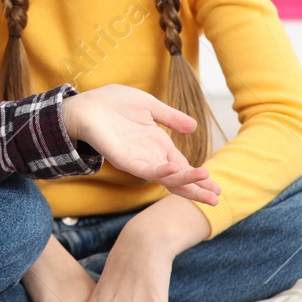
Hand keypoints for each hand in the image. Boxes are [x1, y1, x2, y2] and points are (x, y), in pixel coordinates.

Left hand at [60, 84, 220, 205]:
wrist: (85, 104)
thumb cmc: (113, 103)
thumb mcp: (149, 106)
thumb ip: (171, 118)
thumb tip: (194, 128)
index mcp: (158, 145)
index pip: (183, 166)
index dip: (198, 177)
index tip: (217, 188)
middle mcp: (150, 156)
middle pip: (178, 178)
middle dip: (197, 188)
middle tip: (217, 199)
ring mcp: (137, 160)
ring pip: (165, 177)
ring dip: (185, 180)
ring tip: (205, 183)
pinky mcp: (123, 159)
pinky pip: (145, 169)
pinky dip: (161, 171)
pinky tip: (175, 171)